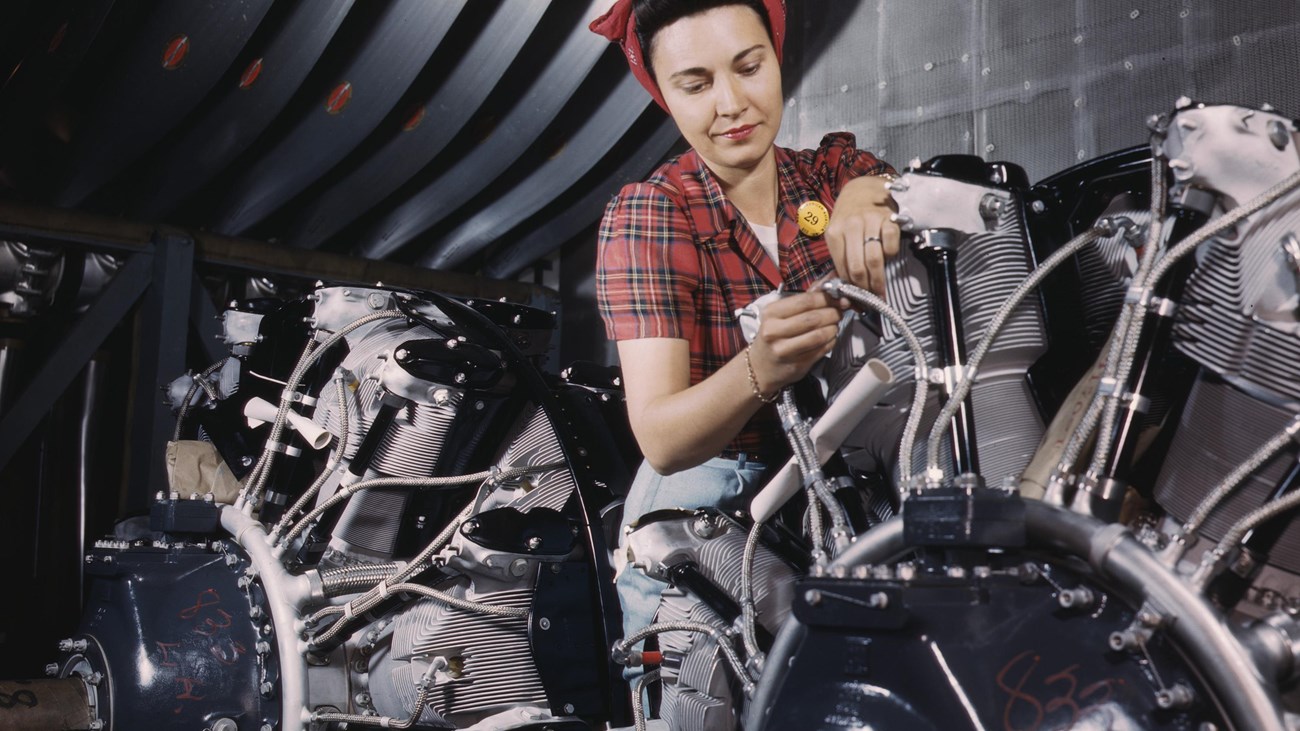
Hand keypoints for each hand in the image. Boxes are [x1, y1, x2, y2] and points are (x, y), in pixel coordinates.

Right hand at [748, 289, 844, 395]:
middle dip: (832, 313)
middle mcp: (774, 331)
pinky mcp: (797, 364)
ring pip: (819, 334)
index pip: (805, 301)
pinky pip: (822, 349)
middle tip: (838, 312)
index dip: (826, 298)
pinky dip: (831, 341)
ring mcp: (785, 350)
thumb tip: (831, 295)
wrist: (761, 367)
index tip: (836, 298)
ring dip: (833, 328)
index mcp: (771, 313)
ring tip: (834, 325)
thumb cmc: (773, 337)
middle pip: (814, 318)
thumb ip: (801, 304)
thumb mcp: (778, 316)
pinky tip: (829, 338)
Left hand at [824, 175, 900, 297]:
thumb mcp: (837, 233)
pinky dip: (890, 256)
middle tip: (870, 299)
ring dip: (878, 279)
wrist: (863, 189)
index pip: (842, 267)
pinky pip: (891, 246)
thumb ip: (839, 258)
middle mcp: (852, 226)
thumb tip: (841, 289)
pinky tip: (887, 258)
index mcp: (834, 232)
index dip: (850, 287)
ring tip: (879, 290)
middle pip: (858, 267)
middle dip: (865, 288)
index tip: (856, 299)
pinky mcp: (890, 219)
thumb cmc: (849, 217)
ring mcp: (871, 221)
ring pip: (875, 259)